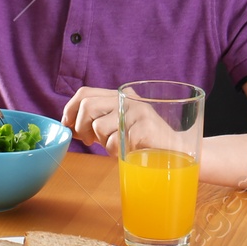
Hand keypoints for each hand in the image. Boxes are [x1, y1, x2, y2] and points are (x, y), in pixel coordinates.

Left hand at [61, 88, 182, 155]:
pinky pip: (115, 142)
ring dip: (103, 144)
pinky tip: (129, 152)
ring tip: (117, 147)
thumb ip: (96, 122)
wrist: (178, 152)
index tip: (67, 125)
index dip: (70, 109)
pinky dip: (116, 152)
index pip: (85, 93)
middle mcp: (128, 99)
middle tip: (88, 141)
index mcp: (120, 95)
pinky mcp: (144, 128)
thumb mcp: (118, 125)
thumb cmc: (144, 140)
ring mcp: (137, 112)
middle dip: (81, 127)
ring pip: (100, 127)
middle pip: (88, 107)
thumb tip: (68, 125)